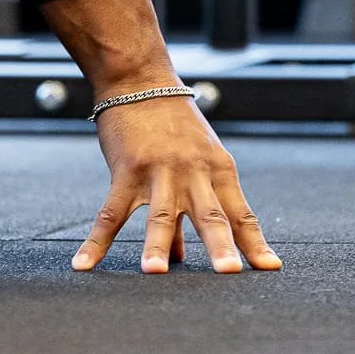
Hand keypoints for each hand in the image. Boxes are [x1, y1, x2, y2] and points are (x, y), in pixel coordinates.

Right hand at [71, 95, 281, 274]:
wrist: (140, 81)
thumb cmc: (173, 124)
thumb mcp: (198, 159)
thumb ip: (195, 206)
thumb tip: (185, 256)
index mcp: (218, 170)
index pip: (241, 214)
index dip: (254, 243)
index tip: (270, 269)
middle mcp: (193, 172)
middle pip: (210, 214)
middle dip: (219, 245)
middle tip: (229, 273)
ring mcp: (159, 171)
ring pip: (161, 214)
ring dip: (158, 244)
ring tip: (155, 272)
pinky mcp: (126, 170)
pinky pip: (111, 212)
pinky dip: (96, 241)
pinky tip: (84, 264)